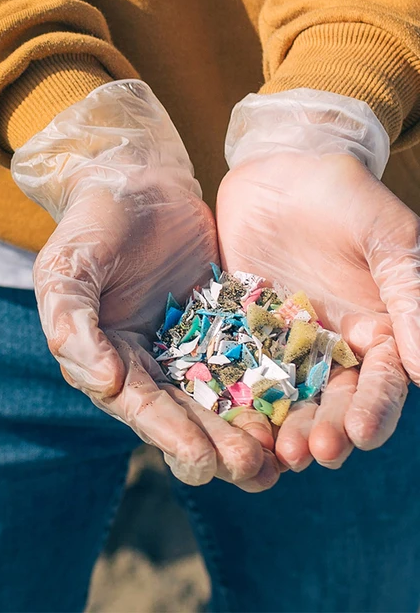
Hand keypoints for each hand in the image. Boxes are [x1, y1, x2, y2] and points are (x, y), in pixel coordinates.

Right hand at [13, 80, 278, 489]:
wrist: (137, 179)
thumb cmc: (91, 224)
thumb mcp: (67, 269)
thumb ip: (73, 325)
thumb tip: (102, 384)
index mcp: (104, 359)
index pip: (137, 406)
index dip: (168, 434)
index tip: (200, 458)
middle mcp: (146, 364)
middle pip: (183, 416)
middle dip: (215, 445)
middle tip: (251, 466)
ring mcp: (188, 347)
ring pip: (220, 399)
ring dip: (246, 429)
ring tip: (280, 454)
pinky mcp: (225, 326)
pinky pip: (249, 361)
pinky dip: (269, 388)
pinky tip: (296, 405)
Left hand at [218, 89, 417, 471]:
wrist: (284, 167)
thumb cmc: (349, 198)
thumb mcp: (389, 241)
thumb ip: (410, 301)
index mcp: (378, 334)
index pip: (379, 386)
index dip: (372, 413)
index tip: (357, 436)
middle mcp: (330, 349)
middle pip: (329, 403)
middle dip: (321, 432)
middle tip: (306, 455)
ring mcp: (280, 343)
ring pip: (281, 397)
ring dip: (278, 427)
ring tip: (270, 453)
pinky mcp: (236, 330)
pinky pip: (232, 367)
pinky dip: (230, 396)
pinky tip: (221, 418)